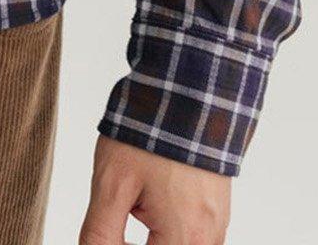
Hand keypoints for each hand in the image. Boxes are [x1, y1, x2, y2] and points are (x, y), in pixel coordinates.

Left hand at [81, 134, 231, 243]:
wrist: (190, 88)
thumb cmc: (151, 133)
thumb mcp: (112, 183)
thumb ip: (99, 234)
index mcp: (183, 238)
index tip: (105, 229)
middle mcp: (207, 238)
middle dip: (134, 241)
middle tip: (118, 216)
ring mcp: (217, 224)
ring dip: (153, 239)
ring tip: (133, 206)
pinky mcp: (218, 209)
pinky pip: (192, 236)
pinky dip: (169, 230)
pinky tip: (149, 206)